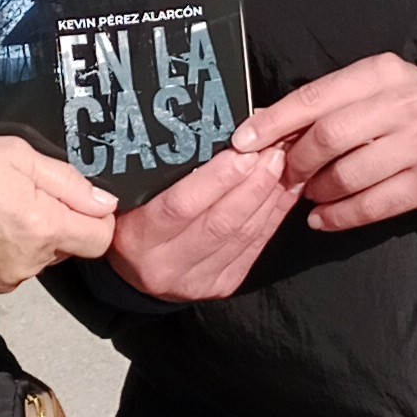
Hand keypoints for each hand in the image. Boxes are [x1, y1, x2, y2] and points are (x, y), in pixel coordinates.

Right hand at [0, 133, 114, 291]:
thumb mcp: (17, 154)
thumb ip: (68, 181)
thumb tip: (106, 203)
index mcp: (42, 228)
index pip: (101, 238)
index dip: (97, 216)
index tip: (79, 198)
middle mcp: (28, 262)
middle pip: (71, 247)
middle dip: (59, 221)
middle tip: (26, 191)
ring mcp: (4, 279)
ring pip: (41, 258)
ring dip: (32, 236)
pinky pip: (13, 268)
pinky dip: (7, 250)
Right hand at [108, 140, 296, 301]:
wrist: (135, 274)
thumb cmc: (133, 222)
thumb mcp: (133, 196)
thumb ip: (164, 171)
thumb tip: (211, 131)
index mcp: (138, 238)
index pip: (180, 206)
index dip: (216, 179)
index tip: (242, 152)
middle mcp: (166, 265)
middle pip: (221, 222)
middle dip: (253, 184)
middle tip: (272, 152)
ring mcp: (197, 280)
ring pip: (244, 235)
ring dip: (268, 196)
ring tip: (281, 165)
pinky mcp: (222, 285)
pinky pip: (255, 247)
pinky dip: (273, 215)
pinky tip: (283, 191)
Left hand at [235, 55, 416, 233]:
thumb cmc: (404, 109)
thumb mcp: (371, 88)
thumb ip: (325, 103)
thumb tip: (263, 125)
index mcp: (380, 73)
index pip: (315, 97)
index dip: (275, 122)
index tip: (244, 141)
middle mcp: (403, 104)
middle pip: (329, 137)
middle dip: (297, 161)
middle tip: (286, 173)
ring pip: (347, 175)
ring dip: (317, 190)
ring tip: (310, 192)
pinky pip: (370, 206)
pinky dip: (338, 217)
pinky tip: (322, 217)